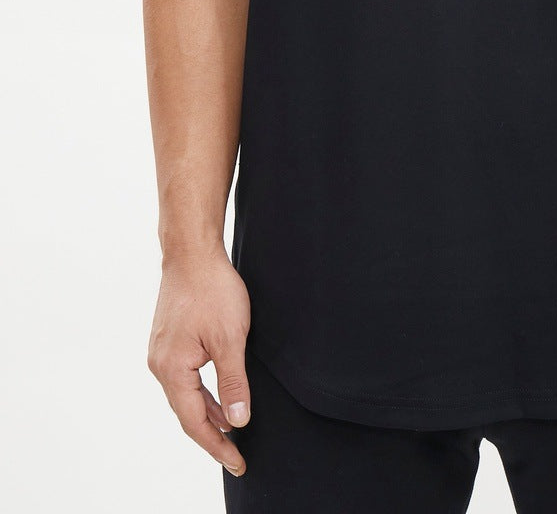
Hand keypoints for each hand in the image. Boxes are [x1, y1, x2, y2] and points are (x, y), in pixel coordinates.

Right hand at [147, 246, 251, 476]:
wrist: (192, 252)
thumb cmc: (212, 290)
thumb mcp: (231, 339)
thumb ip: (233, 383)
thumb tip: (238, 420)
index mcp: (172, 369)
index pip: (194, 422)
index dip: (217, 445)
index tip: (238, 462)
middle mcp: (160, 364)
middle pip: (187, 412)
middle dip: (213, 434)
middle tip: (237, 454)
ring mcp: (162, 351)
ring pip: (186, 393)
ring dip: (208, 412)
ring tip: (232, 429)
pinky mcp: (169, 339)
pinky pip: (185, 376)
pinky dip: (202, 391)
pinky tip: (219, 394)